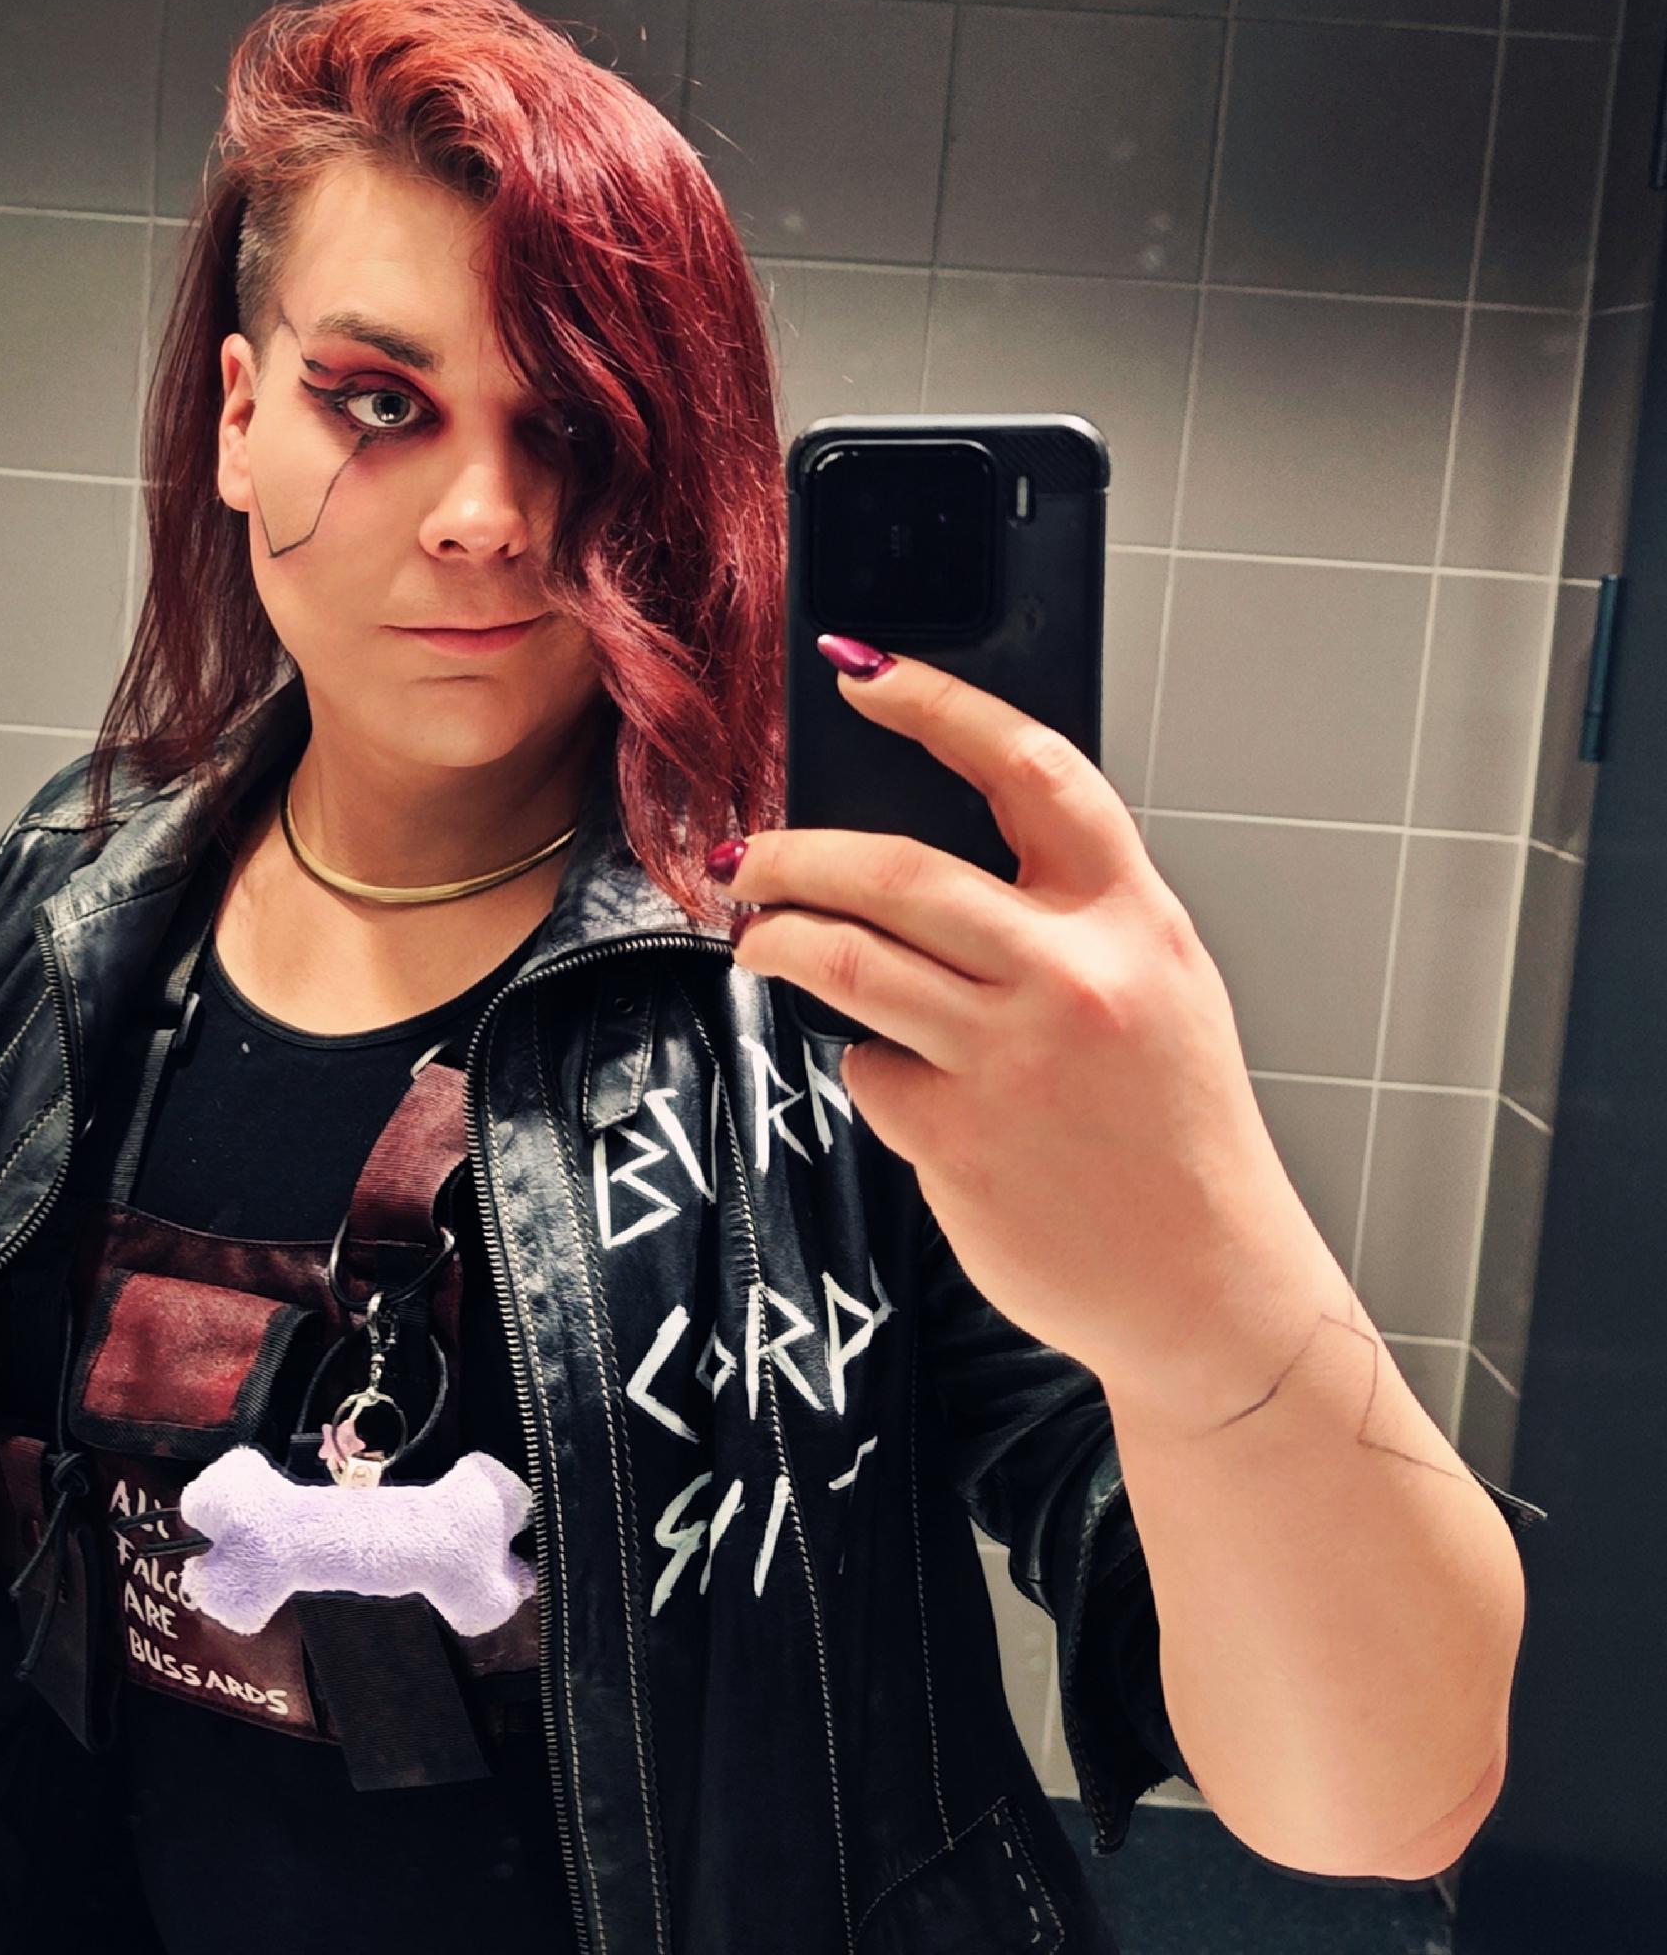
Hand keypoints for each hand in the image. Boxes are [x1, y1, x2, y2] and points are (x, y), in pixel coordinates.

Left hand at [721, 635, 1335, 1433]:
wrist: (1207, 1283)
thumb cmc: (1172, 1133)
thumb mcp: (1160, 992)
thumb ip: (1069, 921)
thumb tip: (933, 859)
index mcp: (1138, 920)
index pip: (1031, 771)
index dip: (939, 704)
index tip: (861, 671)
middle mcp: (1076, 977)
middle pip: (896, 870)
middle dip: (795, 852)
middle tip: (747, 854)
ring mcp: (1011, 1060)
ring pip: (848, 963)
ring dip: (778, 942)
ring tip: (755, 939)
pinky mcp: (956, 1139)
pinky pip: (869, 1071)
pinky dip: (869, 1068)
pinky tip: (901, 1086)